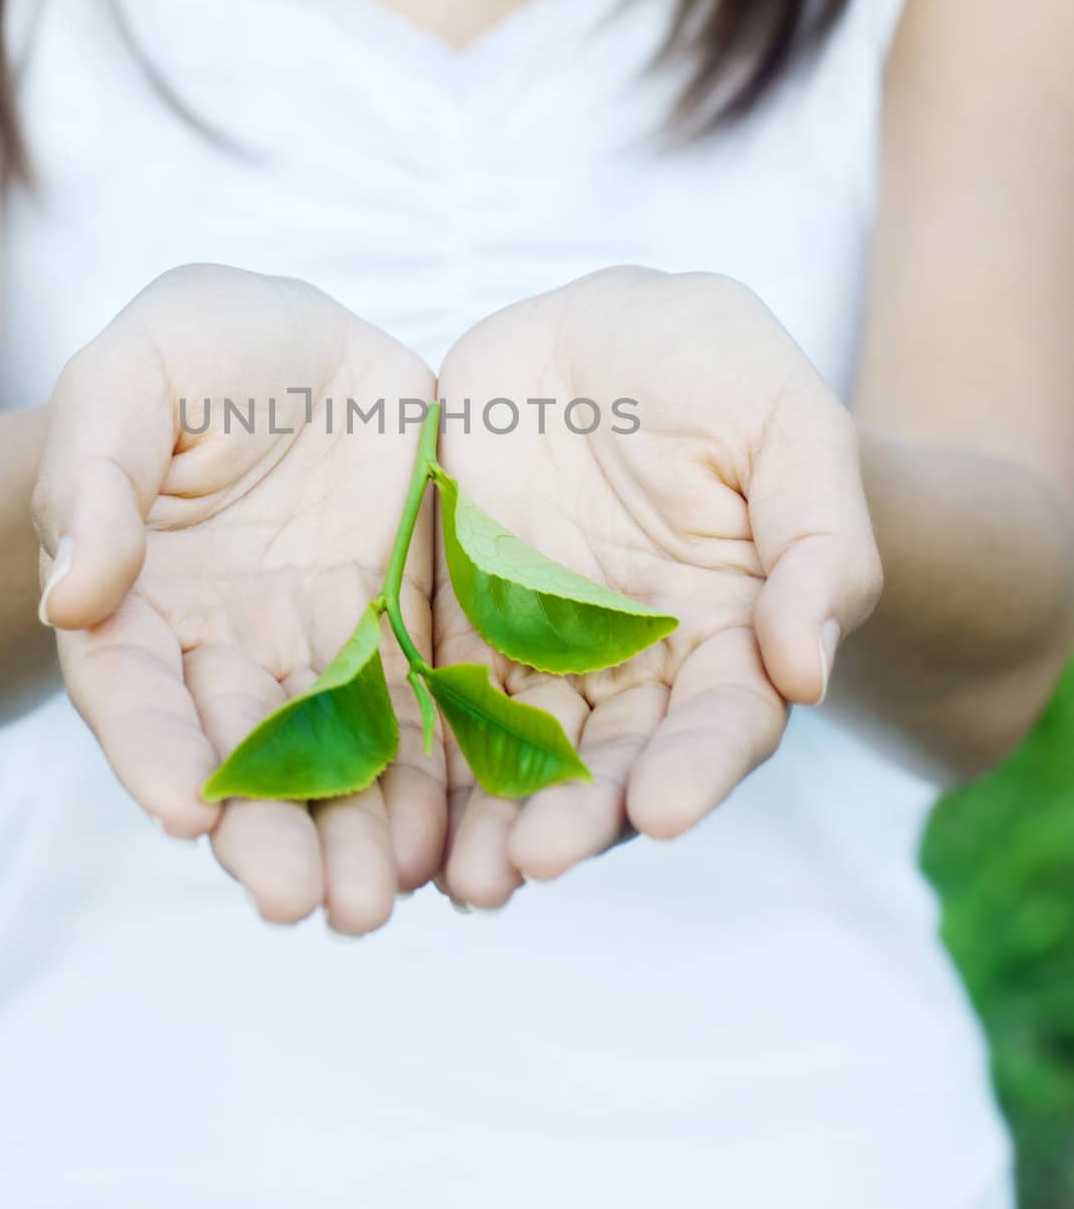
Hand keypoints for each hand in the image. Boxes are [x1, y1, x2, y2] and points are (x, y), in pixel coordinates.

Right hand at [32, 264, 441, 933]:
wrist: (302, 346)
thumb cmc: (197, 354)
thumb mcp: (133, 377)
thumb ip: (94, 474)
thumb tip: (70, 592)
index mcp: (138, 600)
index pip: (132, 691)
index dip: (151, 751)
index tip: (186, 813)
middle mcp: (225, 647)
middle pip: (238, 754)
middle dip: (266, 833)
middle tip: (302, 905)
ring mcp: (318, 646)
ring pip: (333, 757)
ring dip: (353, 833)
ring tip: (380, 899)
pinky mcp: (402, 630)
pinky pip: (420, 712)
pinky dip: (432, 780)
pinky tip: (451, 839)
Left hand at [433, 266, 882, 906]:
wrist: (607, 330)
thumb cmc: (718, 371)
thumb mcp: (789, 429)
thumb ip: (816, 544)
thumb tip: (808, 669)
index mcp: (726, 630)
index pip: (721, 721)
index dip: (697, 768)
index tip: (664, 814)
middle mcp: (632, 661)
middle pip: (610, 759)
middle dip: (575, 816)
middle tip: (531, 865)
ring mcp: (539, 643)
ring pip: (515, 747)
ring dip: (488, 817)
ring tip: (460, 878)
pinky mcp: (457, 612)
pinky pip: (432, 686)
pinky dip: (416, 750)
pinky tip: (391, 805)